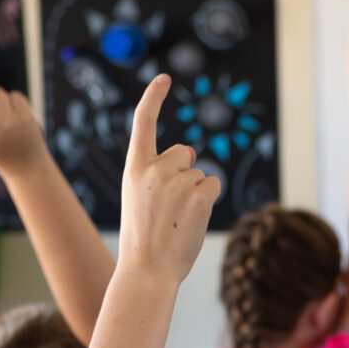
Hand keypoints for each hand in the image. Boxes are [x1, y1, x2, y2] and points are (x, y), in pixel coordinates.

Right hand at [117, 75, 221, 282]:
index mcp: (134, 167)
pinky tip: (193, 219)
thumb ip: (159, 174)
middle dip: (183, 173)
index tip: (163, 78)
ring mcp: (178, 181)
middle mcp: (155, 168)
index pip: (143, 122)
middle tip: (170, 206)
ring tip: (177, 219)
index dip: (154, 97)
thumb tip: (192, 154)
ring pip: (200, 174)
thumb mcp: (140, 199)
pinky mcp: (200, 195)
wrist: (147, 269)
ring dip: (195, 193)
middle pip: (184, 153)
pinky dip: (208, 201)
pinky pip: (213, 186)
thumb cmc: (144, 239)